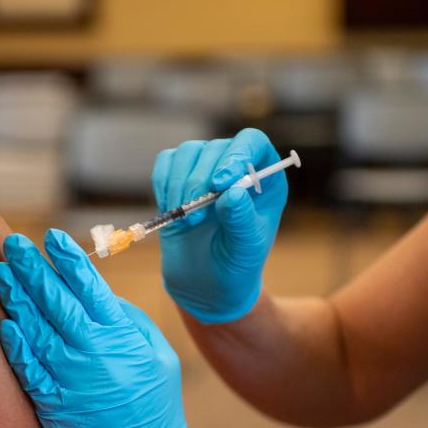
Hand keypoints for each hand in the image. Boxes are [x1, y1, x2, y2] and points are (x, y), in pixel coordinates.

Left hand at [0, 229, 216, 427]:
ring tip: (1, 273)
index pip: (90, 286)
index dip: (68, 259)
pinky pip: (29, 370)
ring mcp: (72, 380)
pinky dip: (16, 346)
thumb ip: (130, 324)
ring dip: (17, 299)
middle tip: (12, 244)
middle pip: (57, 301)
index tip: (52, 237)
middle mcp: (95, 353)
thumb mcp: (159, 358)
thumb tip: (99, 297)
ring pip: (37, 329)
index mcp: (123, 337)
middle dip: (33, 269)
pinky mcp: (55, 407)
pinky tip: (4, 325)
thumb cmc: (157, 410)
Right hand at [152, 128, 288, 323]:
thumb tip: (234, 192)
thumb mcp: (245, 250)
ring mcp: (206, 170)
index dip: (236, 154)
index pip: (254, 142)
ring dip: (180, 185)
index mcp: (264, 180)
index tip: (220, 183)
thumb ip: (242, 221)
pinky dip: (163, 183)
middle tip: (195, 219)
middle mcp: (236, 168)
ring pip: (188, 152)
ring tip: (184, 220)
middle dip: (200, 182)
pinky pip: (166, 162)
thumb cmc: (234, 267)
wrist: (204, 284)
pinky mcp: (179, 178)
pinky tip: (170, 209)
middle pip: (216, 147)